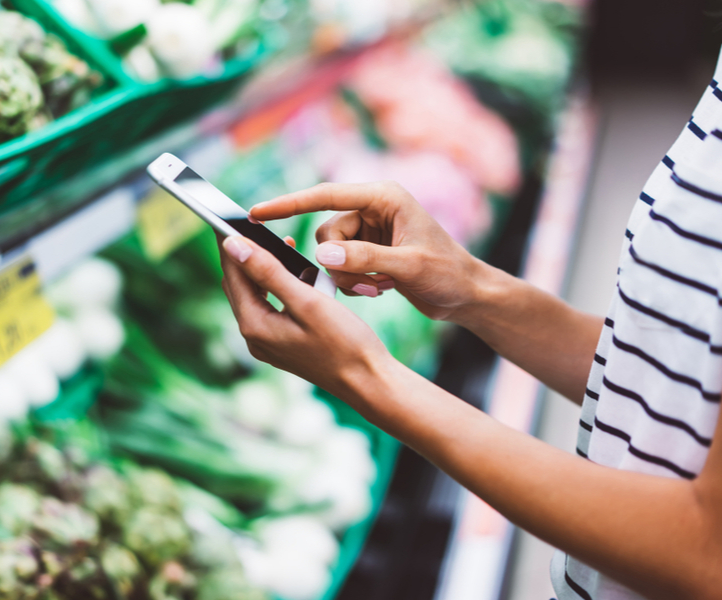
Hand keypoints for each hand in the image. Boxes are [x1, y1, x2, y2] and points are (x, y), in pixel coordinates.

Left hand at [218, 234, 393, 402]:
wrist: (368, 381)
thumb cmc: (345, 342)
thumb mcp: (307, 301)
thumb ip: (269, 272)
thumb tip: (233, 246)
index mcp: (255, 326)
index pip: (233, 273)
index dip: (230, 242)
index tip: (227, 215)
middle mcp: (255, 338)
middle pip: (239, 285)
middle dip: (244, 254)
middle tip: (252, 225)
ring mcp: (268, 344)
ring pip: (254, 296)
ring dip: (263, 270)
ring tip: (280, 245)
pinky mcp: (282, 345)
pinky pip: (270, 308)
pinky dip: (278, 287)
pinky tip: (296, 275)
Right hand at [250, 181, 483, 320]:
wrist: (466, 294)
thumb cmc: (447, 273)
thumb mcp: (408, 266)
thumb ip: (364, 259)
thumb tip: (320, 254)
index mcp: (383, 197)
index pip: (325, 195)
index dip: (288, 203)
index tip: (256, 213)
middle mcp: (373, 209)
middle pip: (326, 233)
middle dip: (338, 263)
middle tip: (367, 283)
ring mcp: (370, 231)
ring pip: (330, 253)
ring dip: (348, 276)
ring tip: (380, 288)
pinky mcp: (369, 250)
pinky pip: (341, 265)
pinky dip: (354, 282)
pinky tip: (381, 289)